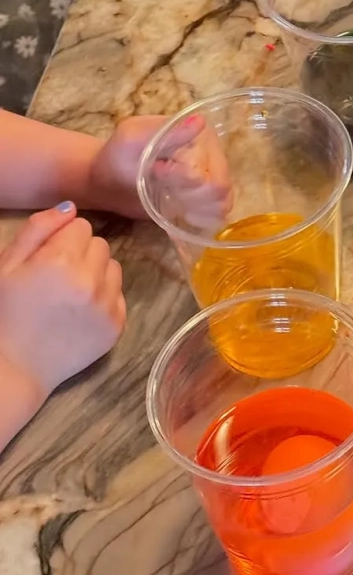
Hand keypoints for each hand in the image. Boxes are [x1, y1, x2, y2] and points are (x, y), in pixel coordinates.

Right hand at [0, 204, 125, 408]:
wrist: (13, 367)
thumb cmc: (4, 312)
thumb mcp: (6, 264)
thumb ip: (38, 229)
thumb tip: (71, 207)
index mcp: (61, 261)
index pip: (81, 225)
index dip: (62, 238)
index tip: (47, 256)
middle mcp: (92, 281)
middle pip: (101, 244)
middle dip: (81, 253)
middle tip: (57, 276)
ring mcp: (108, 306)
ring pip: (114, 267)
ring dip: (96, 273)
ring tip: (70, 293)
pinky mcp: (117, 326)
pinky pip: (119, 295)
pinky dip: (104, 297)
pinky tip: (80, 311)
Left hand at [88, 114, 231, 222]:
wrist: (108, 181)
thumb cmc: (117, 157)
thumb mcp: (133, 140)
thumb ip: (166, 133)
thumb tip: (200, 121)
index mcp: (200, 134)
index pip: (212, 168)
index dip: (185, 179)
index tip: (156, 173)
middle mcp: (212, 154)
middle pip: (220, 187)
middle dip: (192, 196)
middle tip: (162, 190)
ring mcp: (211, 176)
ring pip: (223, 201)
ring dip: (198, 208)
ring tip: (173, 202)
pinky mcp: (206, 196)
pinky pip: (220, 211)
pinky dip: (204, 217)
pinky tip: (184, 214)